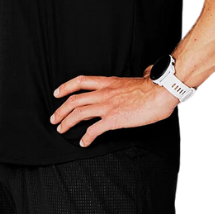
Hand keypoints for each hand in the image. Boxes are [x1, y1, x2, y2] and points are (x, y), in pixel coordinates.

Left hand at [50, 64, 178, 147]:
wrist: (160, 92)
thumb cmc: (155, 87)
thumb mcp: (141, 76)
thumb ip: (138, 74)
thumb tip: (145, 71)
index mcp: (109, 82)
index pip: (81, 81)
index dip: (65, 87)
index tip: (57, 93)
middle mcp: (104, 93)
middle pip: (74, 100)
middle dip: (61, 110)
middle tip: (54, 119)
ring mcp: (107, 106)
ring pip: (78, 113)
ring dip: (67, 122)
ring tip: (61, 130)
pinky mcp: (113, 119)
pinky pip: (94, 130)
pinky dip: (86, 137)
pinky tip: (84, 142)